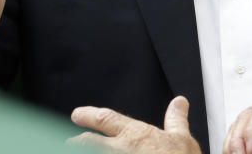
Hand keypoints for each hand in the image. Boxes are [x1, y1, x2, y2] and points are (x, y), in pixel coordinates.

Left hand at [69, 96, 201, 153]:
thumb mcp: (182, 140)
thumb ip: (176, 120)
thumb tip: (179, 103)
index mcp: (135, 135)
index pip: (106, 119)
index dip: (88, 115)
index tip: (78, 114)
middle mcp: (119, 150)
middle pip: (87, 142)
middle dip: (76, 141)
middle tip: (68, 140)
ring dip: (78, 152)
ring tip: (69, 151)